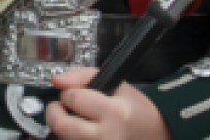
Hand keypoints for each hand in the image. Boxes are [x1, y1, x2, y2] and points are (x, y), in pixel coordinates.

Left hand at [46, 67, 173, 139]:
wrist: (155, 134)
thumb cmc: (135, 109)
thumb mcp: (116, 84)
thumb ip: (83, 76)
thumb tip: (56, 80)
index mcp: (114, 112)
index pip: (74, 99)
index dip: (68, 92)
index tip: (72, 92)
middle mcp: (106, 136)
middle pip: (61, 126)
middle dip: (54, 112)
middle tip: (59, 106)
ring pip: (63, 138)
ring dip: (62, 126)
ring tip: (73, 119)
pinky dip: (70, 136)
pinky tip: (80, 130)